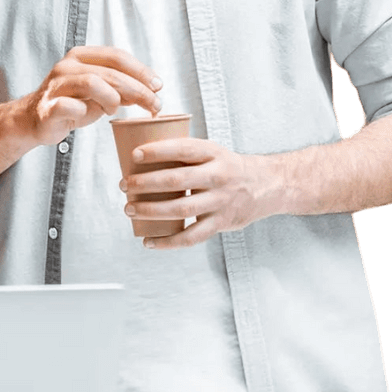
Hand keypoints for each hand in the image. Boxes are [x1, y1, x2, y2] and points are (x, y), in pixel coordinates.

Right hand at [26, 46, 162, 146]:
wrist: (35, 119)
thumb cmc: (70, 103)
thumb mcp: (99, 92)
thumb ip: (121, 87)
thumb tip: (151, 90)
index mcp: (81, 57)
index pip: (117, 56)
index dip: (141, 70)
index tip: (158, 86)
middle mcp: (67, 66)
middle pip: (110, 72)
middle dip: (137, 89)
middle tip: (154, 105)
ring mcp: (56, 86)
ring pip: (92, 83)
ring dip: (113, 98)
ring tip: (115, 110)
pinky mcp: (48, 107)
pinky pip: (69, 107)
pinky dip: (84, 112)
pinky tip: (90, 116)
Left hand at [120, 137, 277, 247]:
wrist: (267, 185)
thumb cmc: (226, 166)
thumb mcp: (211, 151)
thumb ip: (183, 153)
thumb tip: (137, 154)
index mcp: (213, 153)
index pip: (183, 150)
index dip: (158, 152)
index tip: (134, 155)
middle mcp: (218, 176)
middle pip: (177, 181)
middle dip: (145, 184)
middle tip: (124, 185)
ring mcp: (221, 201)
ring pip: (182, 209)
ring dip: (151, 211)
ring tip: (129, 209)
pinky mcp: (222, 223)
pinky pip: (192, 236)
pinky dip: (168, 242)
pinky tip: (148, 241)